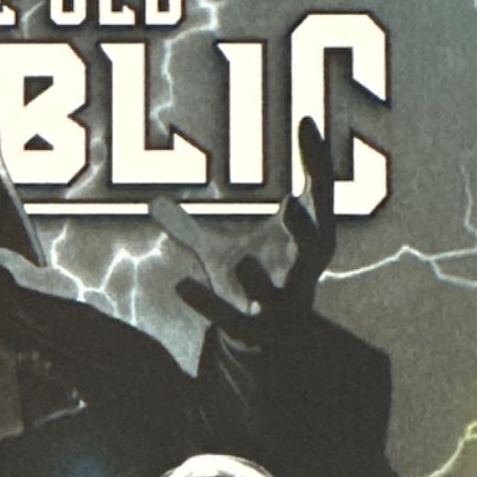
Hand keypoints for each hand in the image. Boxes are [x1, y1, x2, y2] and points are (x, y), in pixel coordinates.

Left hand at [156, 120, 392, 476]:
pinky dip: (205, 304)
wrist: (253, 355)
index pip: (321, 198)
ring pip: (279, 294)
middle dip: (307, 229)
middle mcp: (301, 279)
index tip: (305, 121)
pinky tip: (178, 285)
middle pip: (316, 250)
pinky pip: (230, 321)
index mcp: (304, 249)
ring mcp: (280, 310)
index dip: (316, 162)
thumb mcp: (215, 255)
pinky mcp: (252, 336)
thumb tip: (155, 202)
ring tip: (241, 259)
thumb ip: (189, 227)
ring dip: (259, 280)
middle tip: (295, 202)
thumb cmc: (242, 295)